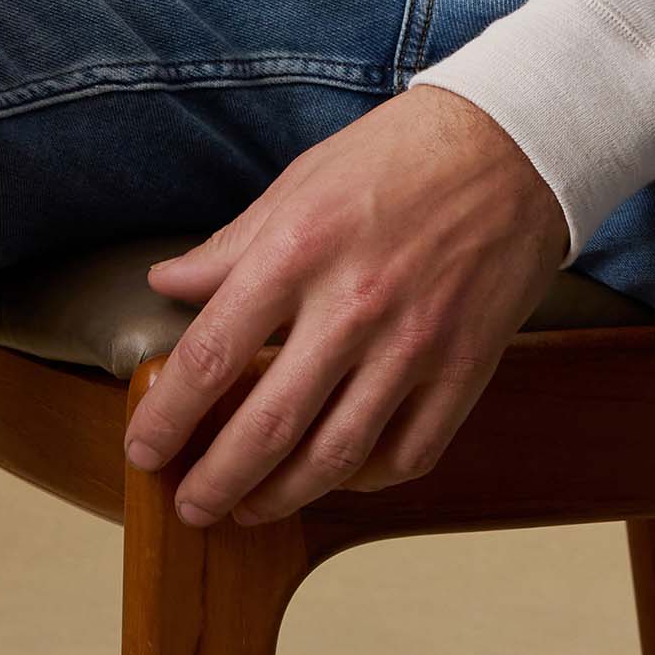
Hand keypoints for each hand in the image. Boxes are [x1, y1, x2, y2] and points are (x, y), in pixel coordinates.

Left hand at [122, 83, 568, 527]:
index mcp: (300, 247)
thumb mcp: (300, 182)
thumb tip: (167, 285)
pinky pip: (406, 455)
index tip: (143, 447)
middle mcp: (354, 303)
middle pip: (266, 427)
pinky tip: (333, 476)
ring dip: (278, 498)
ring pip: (334, 459)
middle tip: (188, 504)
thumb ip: (232, 245)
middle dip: (213, 482)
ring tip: (246, 508)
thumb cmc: (397, 155)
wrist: (511, 145)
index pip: (212, 354)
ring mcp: (414, 344)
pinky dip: (363, 481)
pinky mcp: (464, 369)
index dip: (167, 415)